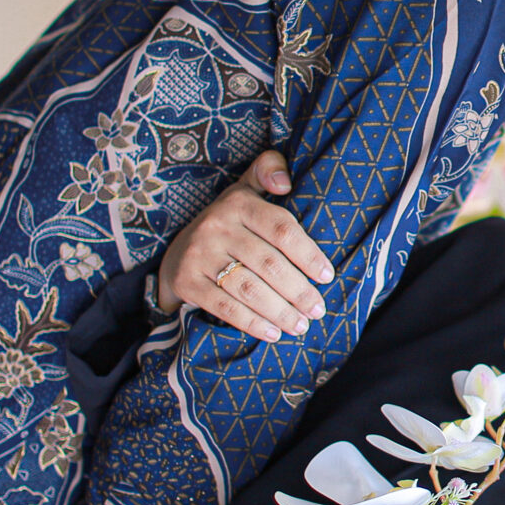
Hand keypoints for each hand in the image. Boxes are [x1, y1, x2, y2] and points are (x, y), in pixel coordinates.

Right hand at [156, 152, 335, 340]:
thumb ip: (268, 171)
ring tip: (301, 325)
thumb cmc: (228, 223)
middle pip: (269, 264)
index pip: (282, 229)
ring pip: (249, 288)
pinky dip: (251, 323)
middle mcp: (216, 226)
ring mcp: (199, 255)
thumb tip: (286, 182)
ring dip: (280, 311)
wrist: (177, 252)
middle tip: (318, 310)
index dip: (308, 255)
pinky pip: (224, 306)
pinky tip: (273, 333)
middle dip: (299, 291)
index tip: (327, 276)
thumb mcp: (245, 190)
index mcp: (238, 203)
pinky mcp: (187, 282)